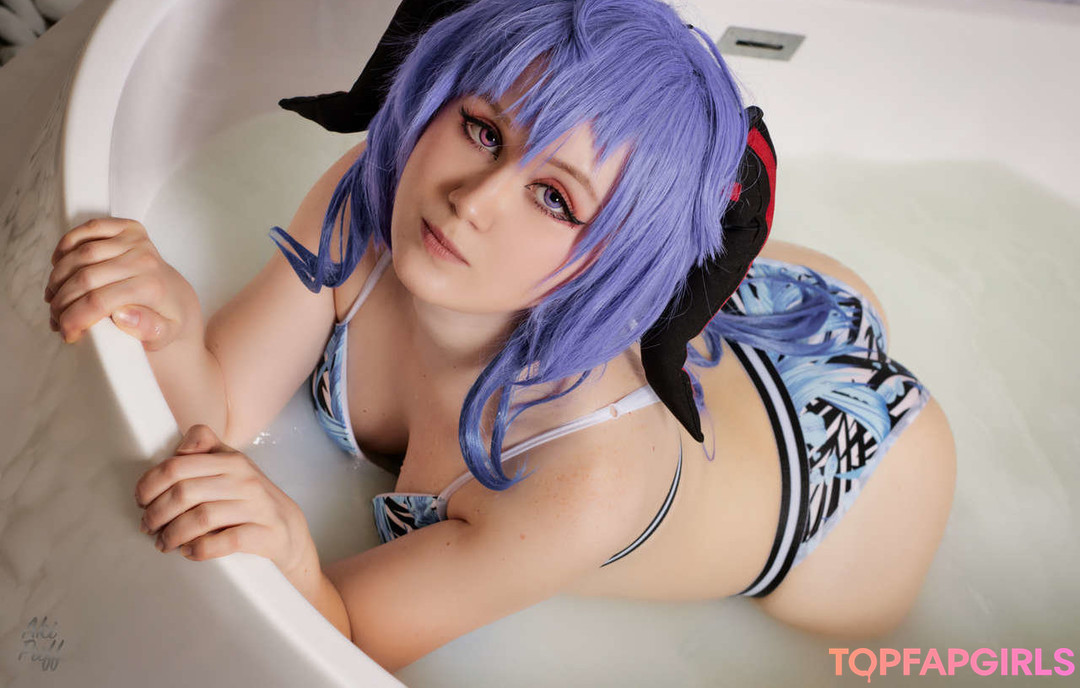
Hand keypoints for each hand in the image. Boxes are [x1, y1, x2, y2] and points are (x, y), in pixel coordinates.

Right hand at [45, 217, 199, 349]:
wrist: (177, 299)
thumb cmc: (166, 319)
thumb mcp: (164, 335)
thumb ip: (147, 329)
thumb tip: (123, 316)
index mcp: (152, 287)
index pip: (99, 301)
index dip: (74, 318)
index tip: (66, 332)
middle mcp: (145, 260)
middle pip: (85, 278)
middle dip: (62, 301)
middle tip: (56, 317)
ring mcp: (137, 241)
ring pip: (81, 254)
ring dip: (59, 277)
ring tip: (54, 296)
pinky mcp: (129, 228)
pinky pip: (90, 228)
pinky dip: (68, 245)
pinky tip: (59, 264)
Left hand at [134, 425, 316, 576]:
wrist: (289, 529)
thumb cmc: (249, 499)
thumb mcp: (231, 467)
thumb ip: (205, 448)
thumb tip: (178, 448)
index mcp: (231, 460)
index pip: (178, 466)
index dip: (150, 484)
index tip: (142, 500)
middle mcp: (244, 479)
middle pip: (184, 492)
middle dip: (157, 513)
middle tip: (148, 526)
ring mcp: (256, 506)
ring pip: (201, 518)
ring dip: (173, 534)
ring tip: (164, 543)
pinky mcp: (263, 533)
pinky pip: (224, 541)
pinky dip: (200, 549)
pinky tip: (189, 552)